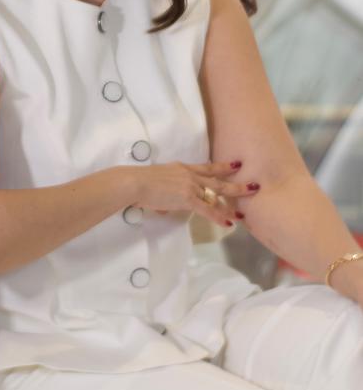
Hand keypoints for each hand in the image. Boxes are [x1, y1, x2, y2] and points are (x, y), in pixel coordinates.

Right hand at [130, 160, 258, 227]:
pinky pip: (207, 209)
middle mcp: (190, 175)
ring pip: (216, 195)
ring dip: (231, 204)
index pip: (207, 168)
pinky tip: (228, 223)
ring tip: (244, 212)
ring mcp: (190, 186)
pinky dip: (219, 216)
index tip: (236, 166)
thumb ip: (166, 192)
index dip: (223, 167)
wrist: (135, 182)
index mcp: (182, 168)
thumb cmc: (140, 184)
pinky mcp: (187, 198)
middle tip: (253, 185)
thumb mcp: (157, 182)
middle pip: (218, 180)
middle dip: (237, 184)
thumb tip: (164, 205)